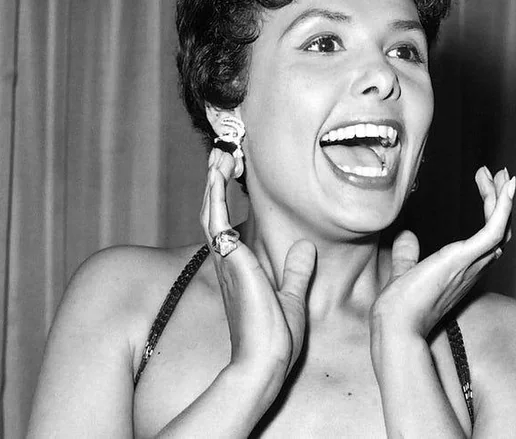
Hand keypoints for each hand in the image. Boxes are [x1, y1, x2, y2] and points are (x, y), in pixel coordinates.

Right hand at [199, 149, 315, 396]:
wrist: (265, 360)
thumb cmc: (275, 338)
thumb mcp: (292, 297)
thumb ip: (296, 272)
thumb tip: (305, 250)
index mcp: (241, 269)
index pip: (230, 226)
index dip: (228, 199)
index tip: (235, 174)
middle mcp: (228, 261)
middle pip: (214, 212)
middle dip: (217, 183)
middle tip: (223, 155)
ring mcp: (226, 259)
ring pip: (210, 210)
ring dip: (213, 181)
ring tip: (219, 154)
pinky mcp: (229, 258)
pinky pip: (214, 217)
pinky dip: (214, 192)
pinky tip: (218, 171)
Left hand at [369, 167, 515, 338]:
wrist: (397, 326)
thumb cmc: (400, 308)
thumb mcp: (404, 272)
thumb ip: (407, 256)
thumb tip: (406, 236)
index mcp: (464, 271)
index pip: (487, 239)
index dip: (491, 212)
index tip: (484, 184)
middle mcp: (475, 268)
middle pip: (500, 230)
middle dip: (500, 199)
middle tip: (497, 173)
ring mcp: (472, 263)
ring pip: (501, 227)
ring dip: (502, 198)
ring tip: (500, 173)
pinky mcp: (464, 258)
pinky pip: (493, 231)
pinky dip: (502, 208)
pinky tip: (505, 189)